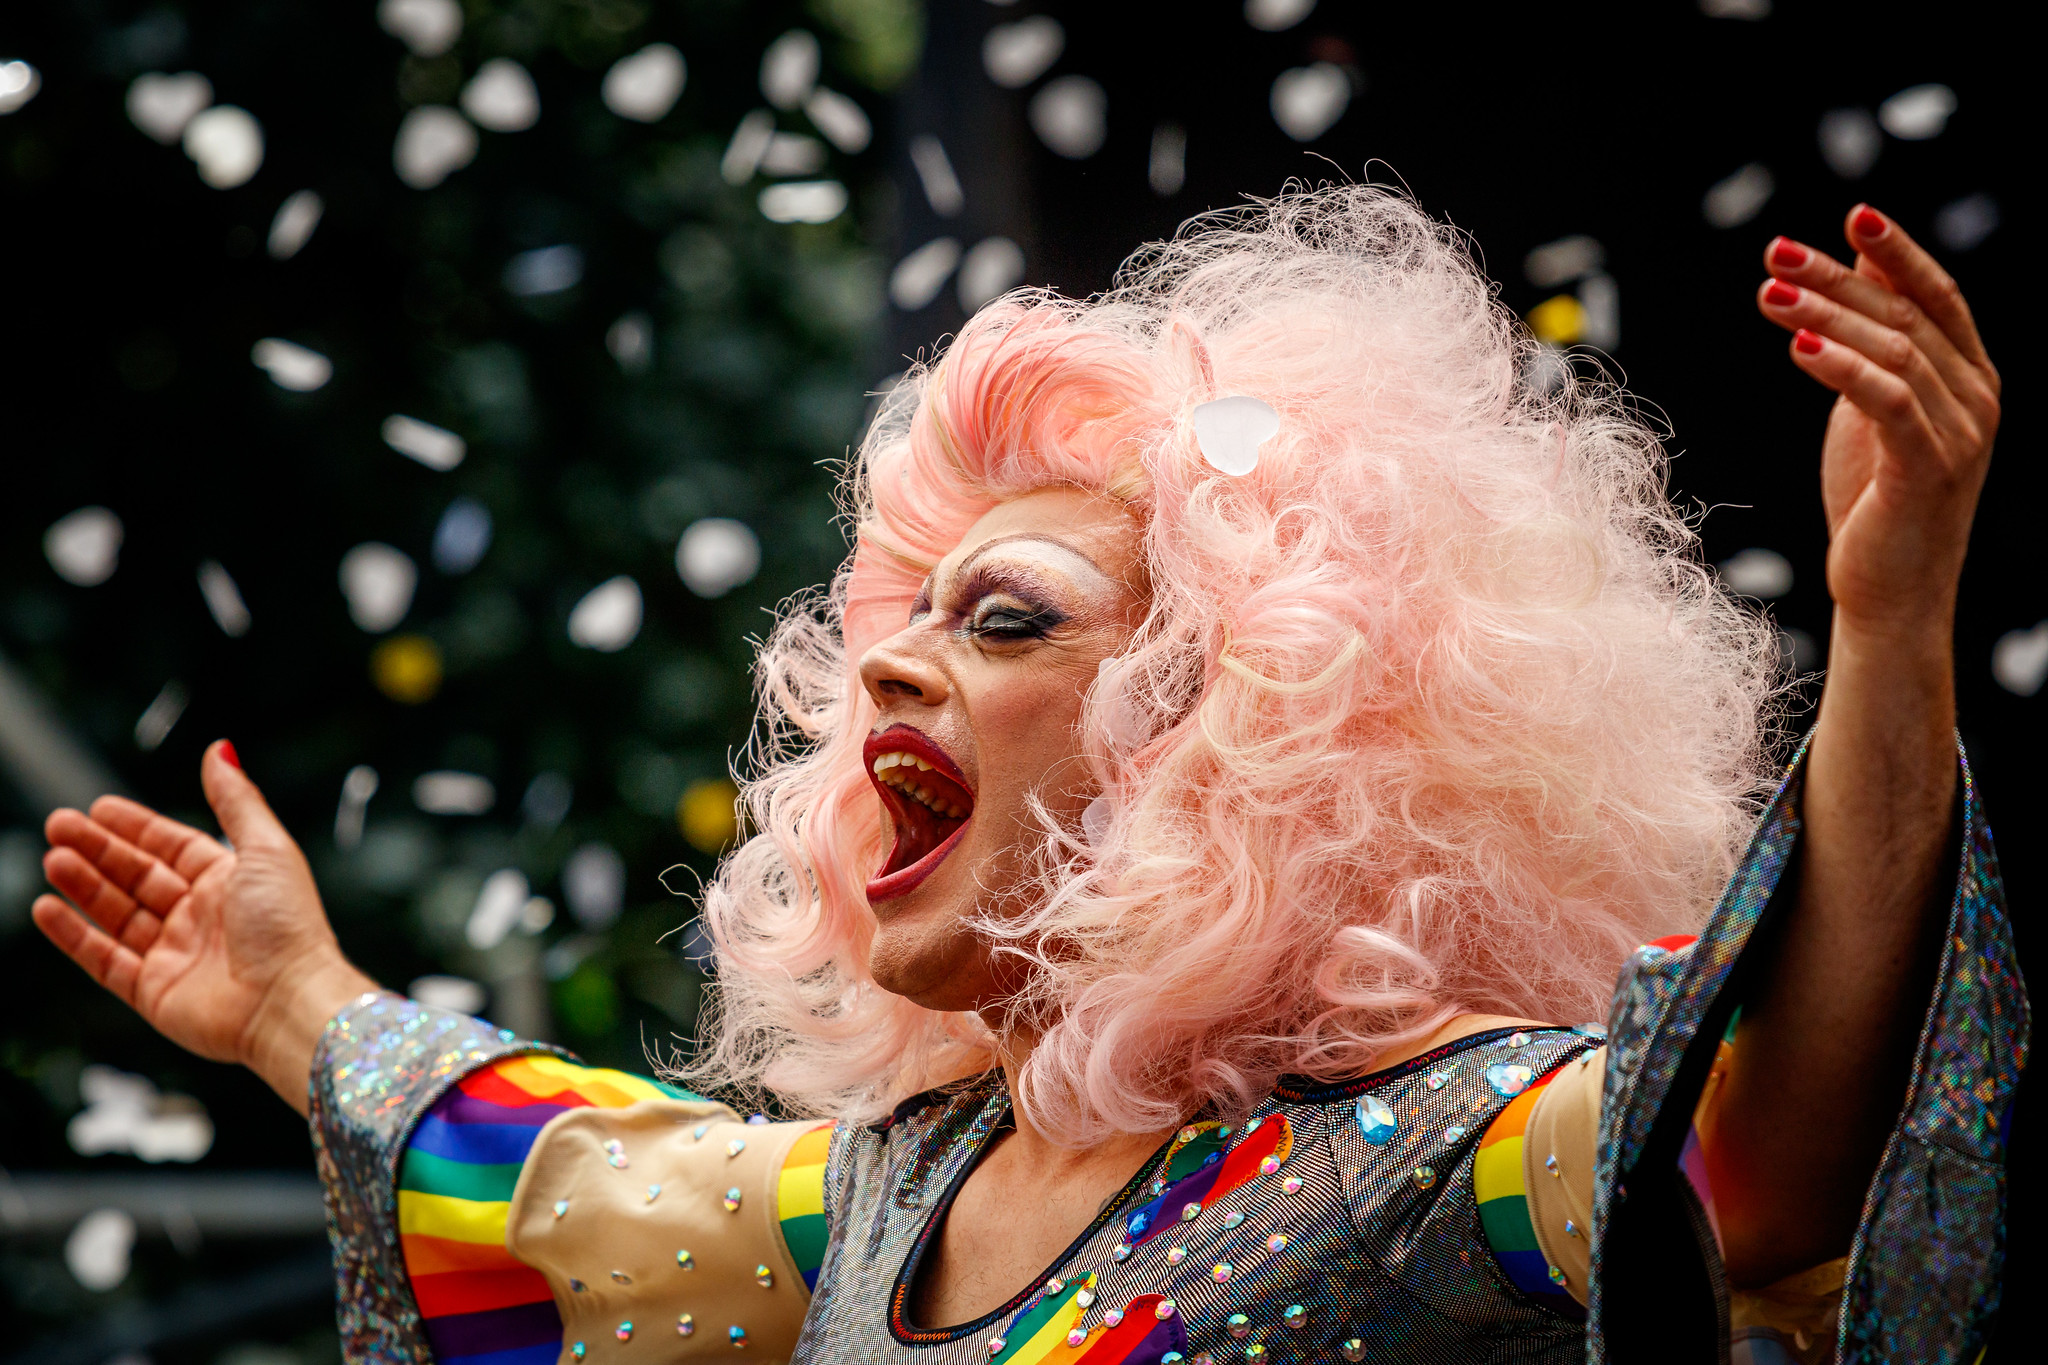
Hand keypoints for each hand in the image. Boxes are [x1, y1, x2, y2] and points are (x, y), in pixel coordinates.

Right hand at [32, 740, 375, 1113]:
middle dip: (99, 851)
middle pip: (138, 876)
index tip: (99, 808)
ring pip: (117, 914)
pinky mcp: (154, 992)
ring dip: (84, 885)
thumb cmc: (289, 927)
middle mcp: (202, 917)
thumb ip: (237, 800)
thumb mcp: (267, 848)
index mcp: (232, 882)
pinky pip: (104, 959)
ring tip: (53, 859)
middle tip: (59, 825)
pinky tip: (50, 909)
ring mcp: (176, 955)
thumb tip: (222, 750)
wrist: (287, 1001)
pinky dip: (74, 935)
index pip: (174, 846)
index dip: (136, 827)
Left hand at [1756, 204, 2000, 640]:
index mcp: (1968, 376)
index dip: (1898, 252)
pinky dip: (1843, 370)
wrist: (1890, 592)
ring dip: (1824, 317)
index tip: (1854, 212)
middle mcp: (1976, 396)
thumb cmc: (1873, 501)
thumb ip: (1876, 349)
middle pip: (1903, 315)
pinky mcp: (1927, 468)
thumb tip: (1852, 279)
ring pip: (1891, 351)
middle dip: (1838, 278)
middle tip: (1777, 253)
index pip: (1936, 295)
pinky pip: (1887, 402)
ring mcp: (1959, 432)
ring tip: (1768, 296)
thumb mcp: (1873, 411)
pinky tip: (1798, 350)